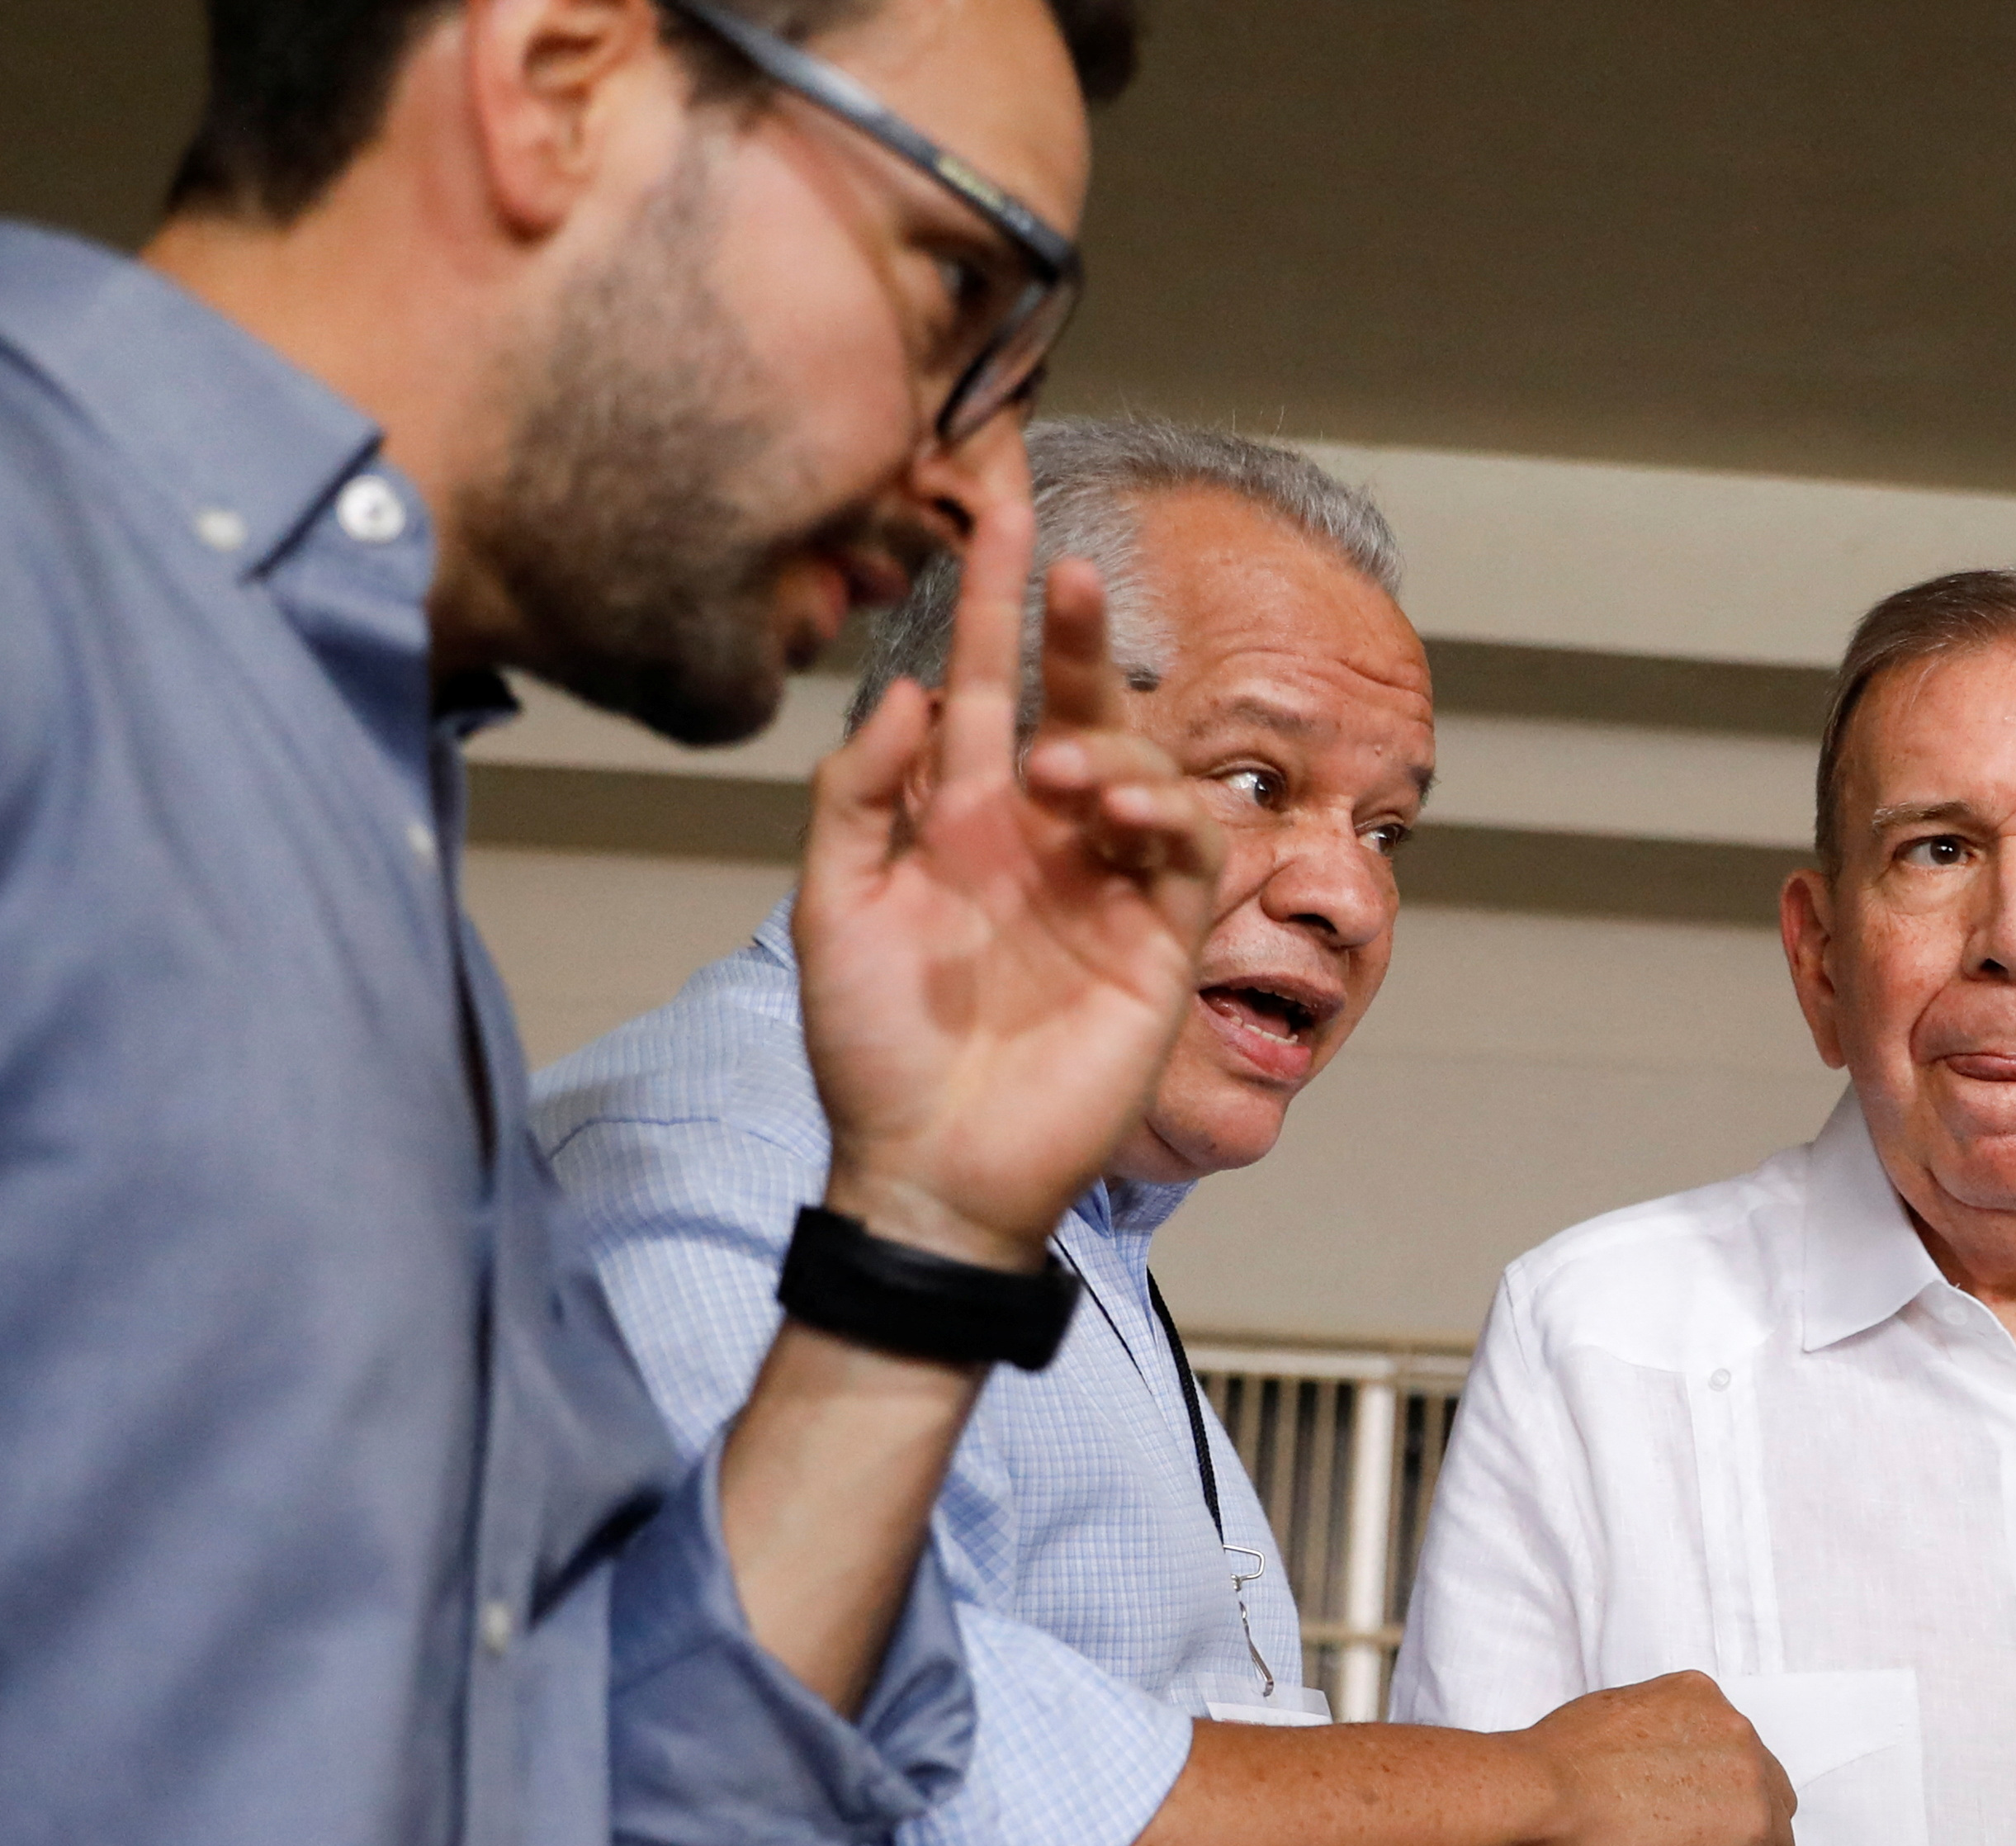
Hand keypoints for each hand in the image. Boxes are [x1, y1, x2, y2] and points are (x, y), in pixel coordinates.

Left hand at [793, 432, 1226, 1268]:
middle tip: (1069, 573)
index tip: (1001, 510)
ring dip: (1107, 746)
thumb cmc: (872, 1048)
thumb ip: (857, 793)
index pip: (985, 685)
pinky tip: (1111, 817)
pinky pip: (1185, 849)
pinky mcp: (1158, 942)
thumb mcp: (830, 905)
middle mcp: (1039, 838)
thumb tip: (910, 687)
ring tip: (1057, 778)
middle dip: (1076, 634)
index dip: (993, 602)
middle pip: (1076, 705)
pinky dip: (1162, 814)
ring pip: (1140, 768)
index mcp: (958, 818)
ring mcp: (1106, 887)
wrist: (930, 1166)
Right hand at [1517, 1672, 1796, 1845]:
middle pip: (1764, 1797)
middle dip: (1730, 1833)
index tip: (1669, 1824)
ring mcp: (1752, 1794)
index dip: (1706, 1798)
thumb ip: (1654, 1741)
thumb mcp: (1610, 1719)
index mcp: (1702, 1699)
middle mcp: (1739, 1736)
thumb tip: (1652, 1777)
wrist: (1540, 1808)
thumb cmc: (1549, 1775)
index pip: (1732, 1755)